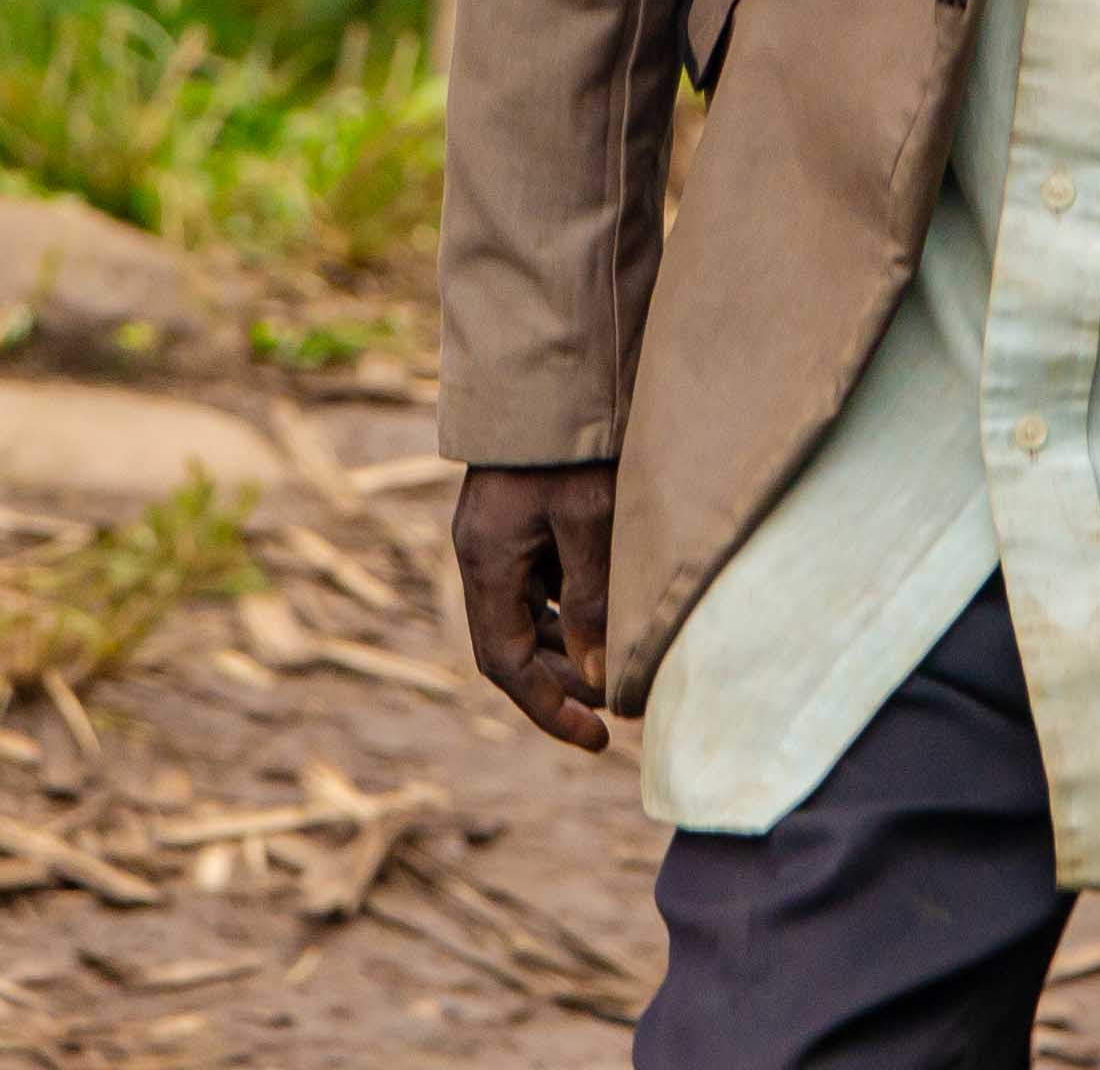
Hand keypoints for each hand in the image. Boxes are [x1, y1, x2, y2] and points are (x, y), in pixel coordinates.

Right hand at [455, 459, 624, 751]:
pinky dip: (570, 608)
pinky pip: (540, 580)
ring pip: (528, 613)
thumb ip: (593, 600)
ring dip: (567, 646)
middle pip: (511, 642)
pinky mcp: (520, 517)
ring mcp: (499, 534)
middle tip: (616, 707)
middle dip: (561, 681)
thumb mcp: (589, 520)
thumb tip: (599, 678)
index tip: (597, 736)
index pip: (504, 662)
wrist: (554, 364)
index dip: (547, 707)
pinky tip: (609, 611)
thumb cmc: (572, 440)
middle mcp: (482, 552)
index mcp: (486, 558)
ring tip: (617, 668)